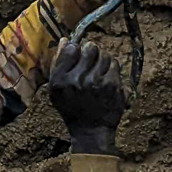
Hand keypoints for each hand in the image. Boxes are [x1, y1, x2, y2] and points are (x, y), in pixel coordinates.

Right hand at [46, 36, 128, 151]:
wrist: (91, 131)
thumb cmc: (72, 108)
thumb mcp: (56, 89)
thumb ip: (58, 64)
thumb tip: (65, 40)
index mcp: (61, 79)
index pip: (72, 48)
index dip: (76, 49)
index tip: (78, 56)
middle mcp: (78, 80)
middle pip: (90, 48)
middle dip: (91, 53)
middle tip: (90, 63)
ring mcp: (97, 83)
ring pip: (105, 55)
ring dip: (102, 61)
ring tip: (98, 73)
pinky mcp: (113, 86)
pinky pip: (115, 64)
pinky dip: (112, 69)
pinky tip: (106, 79)